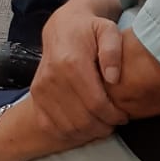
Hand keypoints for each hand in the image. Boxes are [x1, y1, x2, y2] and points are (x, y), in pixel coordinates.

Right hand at [30, 3, 125, 143]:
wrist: (62, 27)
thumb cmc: (90, 29)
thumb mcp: (108, 30)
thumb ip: (113, 50)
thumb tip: (113, 78)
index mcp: (72, 62)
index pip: (95, 103)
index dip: (113, 115)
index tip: (124, 116)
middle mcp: (52, 77)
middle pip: (82, 119)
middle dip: (103, 127)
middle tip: (114, 123)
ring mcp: (41, 88)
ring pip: (67, 127)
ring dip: (88, 132)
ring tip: (102, 125)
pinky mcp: (35, 96)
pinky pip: (51, 126)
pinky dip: (69, 133)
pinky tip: (84, 127)